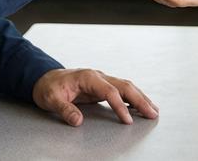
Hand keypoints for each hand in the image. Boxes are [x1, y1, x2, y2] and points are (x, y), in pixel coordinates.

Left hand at [32, 68, 158, 126]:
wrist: (44, 78)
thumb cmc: (48, 87)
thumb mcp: (51, 99)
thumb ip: (65, 109)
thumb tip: (78, 120)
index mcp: (87, 77)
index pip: (109, 91)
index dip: (120, 106)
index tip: (128, 120)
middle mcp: (98, 76)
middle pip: (124, 86)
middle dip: (140, 100)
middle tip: (152, 113)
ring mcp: (101, 80)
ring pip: (126, 87)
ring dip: (140, 98)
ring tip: (153, 110)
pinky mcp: (102, 87)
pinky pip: (122, 90)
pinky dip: (133, 97)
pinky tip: (140, 105)